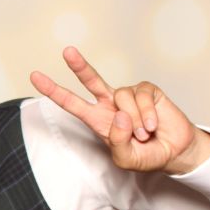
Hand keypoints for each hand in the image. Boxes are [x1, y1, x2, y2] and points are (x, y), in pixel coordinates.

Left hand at [30, 47, 209, 174]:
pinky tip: (153, 125)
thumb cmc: (146, 155)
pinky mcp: (148, 91)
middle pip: (91, 80)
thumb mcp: (126, 158)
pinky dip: (148, 114)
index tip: (35, 76)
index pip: (71, 102)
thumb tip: (119, 115)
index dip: (53, 90)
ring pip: (122, 97)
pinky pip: (142, 96)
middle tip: (67, 51)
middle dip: (79, 66)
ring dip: (134, 120)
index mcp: (96, 119)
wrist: (174, 152)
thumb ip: (118, 142)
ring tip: (143, 134)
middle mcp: (109, 104)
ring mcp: (128, 96)